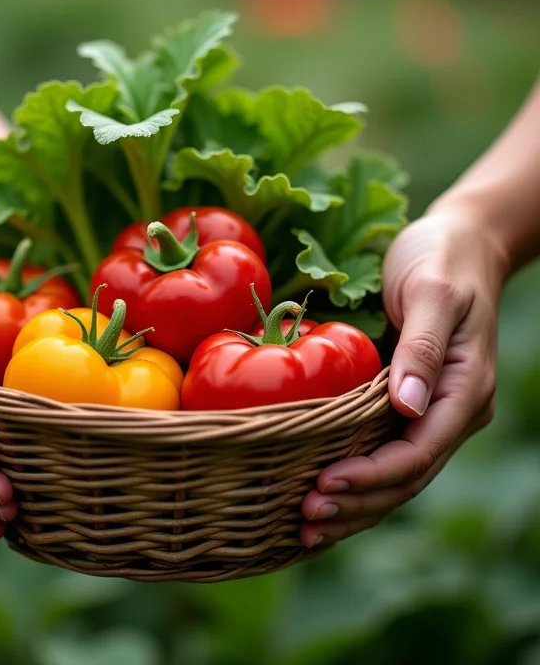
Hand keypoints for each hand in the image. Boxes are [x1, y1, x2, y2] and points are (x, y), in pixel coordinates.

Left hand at [300, 207, 508, 547]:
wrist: (458, 243)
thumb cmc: (442, 260)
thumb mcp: (432, 293)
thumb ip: (422, 347)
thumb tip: (409, 406)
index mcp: (463, 389)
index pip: (418, 451)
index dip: (371, 475)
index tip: (323, 484)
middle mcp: (449, 410)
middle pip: (406, 476)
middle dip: (358, 502)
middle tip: (306, 520)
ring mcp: (430, 409)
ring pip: (395, 474)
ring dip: (355, 503)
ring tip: (307, 525)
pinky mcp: (407, 402)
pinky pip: (383, 450)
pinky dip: (355, 476)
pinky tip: (321, 490)